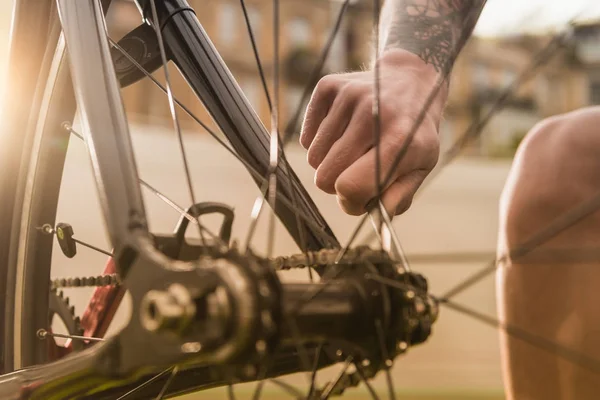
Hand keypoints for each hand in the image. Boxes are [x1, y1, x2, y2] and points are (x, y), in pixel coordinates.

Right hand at [300, 49, 445, 215]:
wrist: (410, 81)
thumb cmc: (413, 133)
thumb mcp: (421, 166)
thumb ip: (399, 197)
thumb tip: (373, 216)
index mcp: (398, 140)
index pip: (351, 187)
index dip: (351, 202)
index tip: (360, 199)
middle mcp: (371, 114)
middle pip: (325, 177)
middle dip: (337, 185)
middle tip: (356, 173)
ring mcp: (348, 96)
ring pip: (313, 158)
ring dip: (329, 163)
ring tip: (352, 150)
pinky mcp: (328, 87)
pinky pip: (306, 138)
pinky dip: (319, 143)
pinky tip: (342, 132)